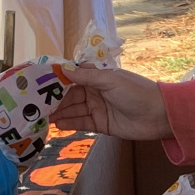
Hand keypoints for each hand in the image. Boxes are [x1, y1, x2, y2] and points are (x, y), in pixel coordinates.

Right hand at [52, 65, 174, 140]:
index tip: (40, 84)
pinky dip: (70, 124)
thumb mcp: (110, 81)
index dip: (57, 81)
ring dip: (60, 113)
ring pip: (74, 111)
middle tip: (36, 105)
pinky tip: (57, 125)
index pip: (73, 77)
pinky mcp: (101, 125)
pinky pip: (82, 123)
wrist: (158, 115)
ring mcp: (98, 109)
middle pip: (70, 96)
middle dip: (55, 100)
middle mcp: (96, 92)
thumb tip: (64, 69)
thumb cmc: (136, 92)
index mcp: (98, 78)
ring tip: (43, 117)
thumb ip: (86, 77)